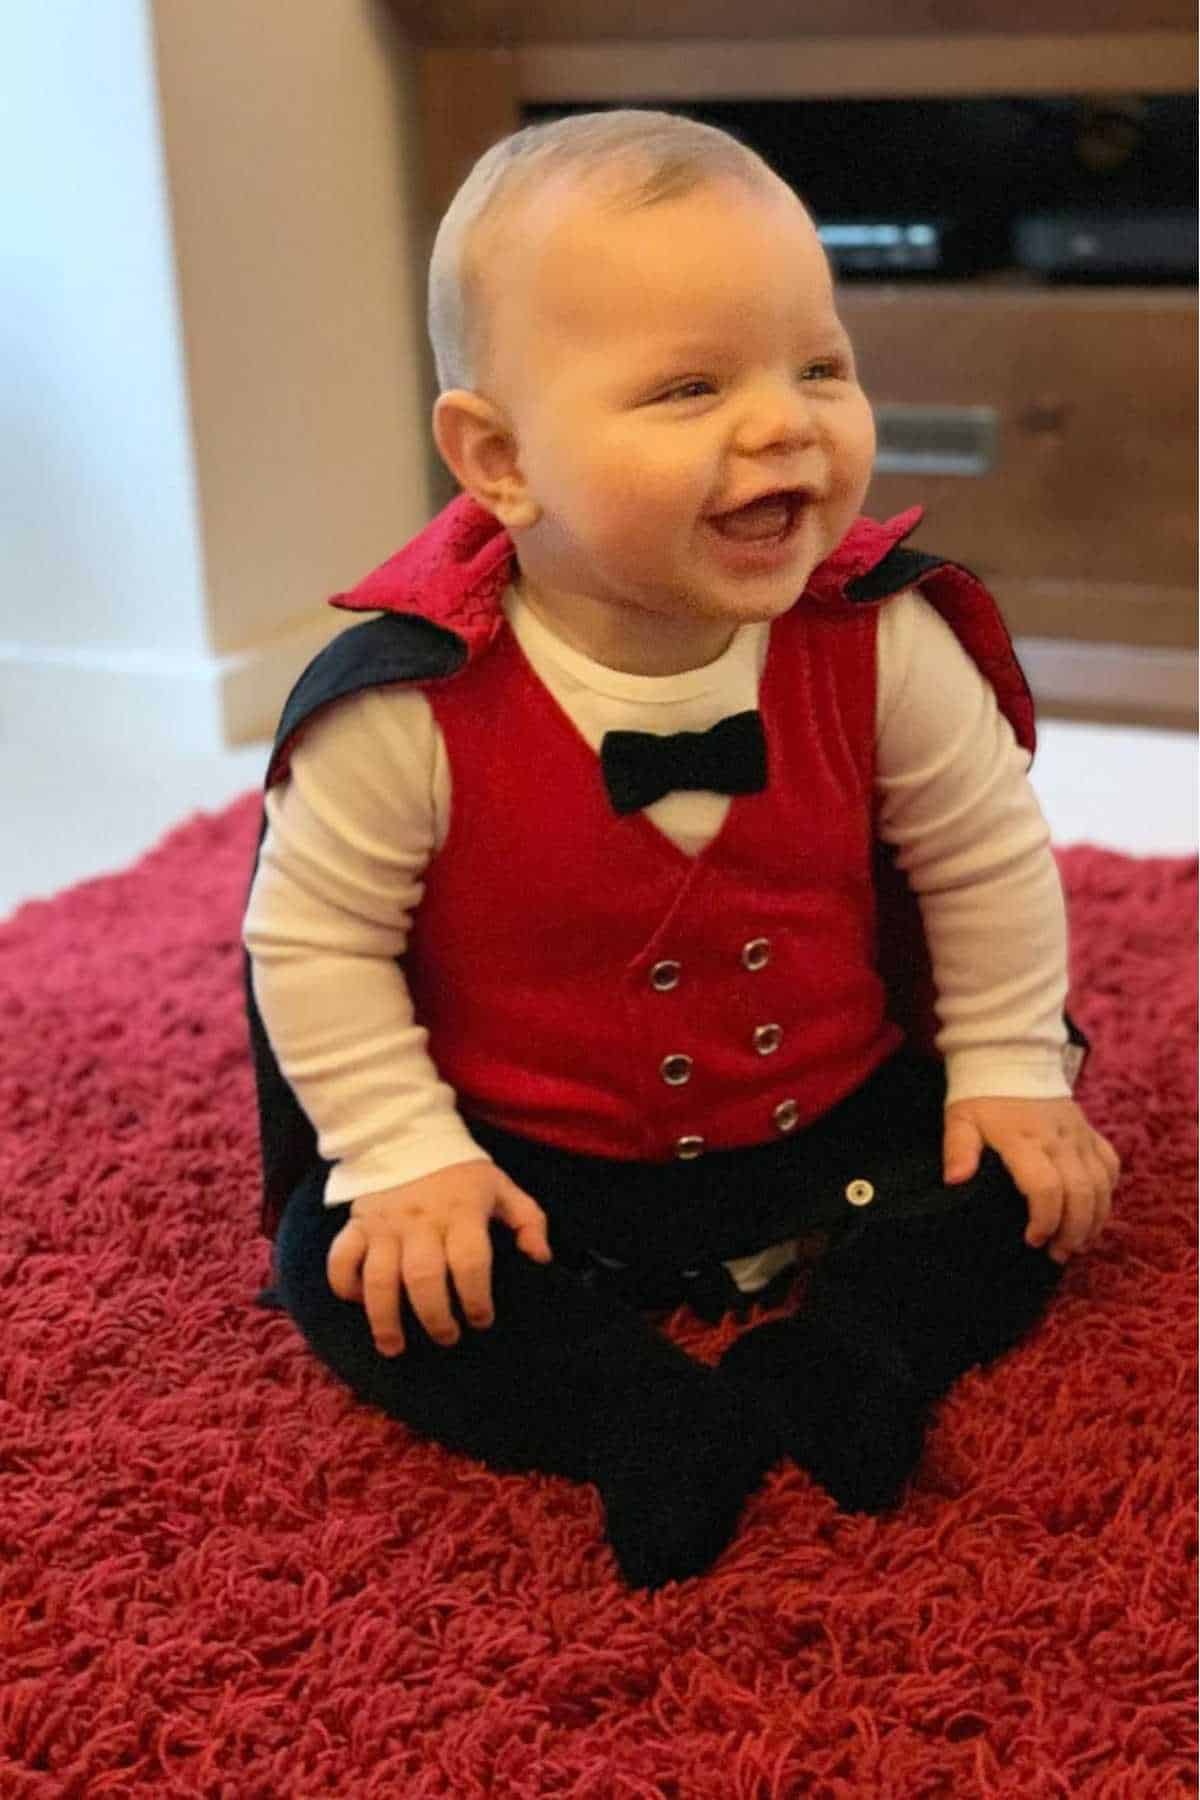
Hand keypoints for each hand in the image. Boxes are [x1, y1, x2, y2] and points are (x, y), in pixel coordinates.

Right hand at [326, 1160, 551, 1355]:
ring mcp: (384, 1224)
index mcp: (461, 1212)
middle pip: (422, 1277)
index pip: (469, 1261)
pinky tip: (358, 1302)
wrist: (407, 1134)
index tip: (481, 1320)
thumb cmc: (460, 1173)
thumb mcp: (501, 1187)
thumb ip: (529, 1220)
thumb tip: (541, 1258)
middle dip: (434, 1317)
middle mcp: (420, 1221)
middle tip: (446, 1337)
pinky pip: (341, 1258)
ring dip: (385, 1318)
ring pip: (379, 1277)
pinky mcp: (356, 1224)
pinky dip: (344, 1285)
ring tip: (394, 1346)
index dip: (476, 1297)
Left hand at [943, 1095, 1119, 1264]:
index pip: (1046, 1187)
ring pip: (1102, 1185)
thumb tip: (954, 1180)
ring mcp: (1079, 1135)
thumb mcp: (960, 1118)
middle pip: (1081, 1194)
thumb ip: (957, 1149)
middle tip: (1058, 1253)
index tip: (1032, 1240)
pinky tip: (1094, 1213)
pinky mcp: (1090, 1133)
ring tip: (1077, 1244)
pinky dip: (1107, 1194)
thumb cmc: (982, 1096)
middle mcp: (1058, 1139)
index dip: (1044, 1220)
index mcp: (1024, 1139)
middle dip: (1074, 1231)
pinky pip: (1110, 1166)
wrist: (1011, 1057)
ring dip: (1094, 1220)